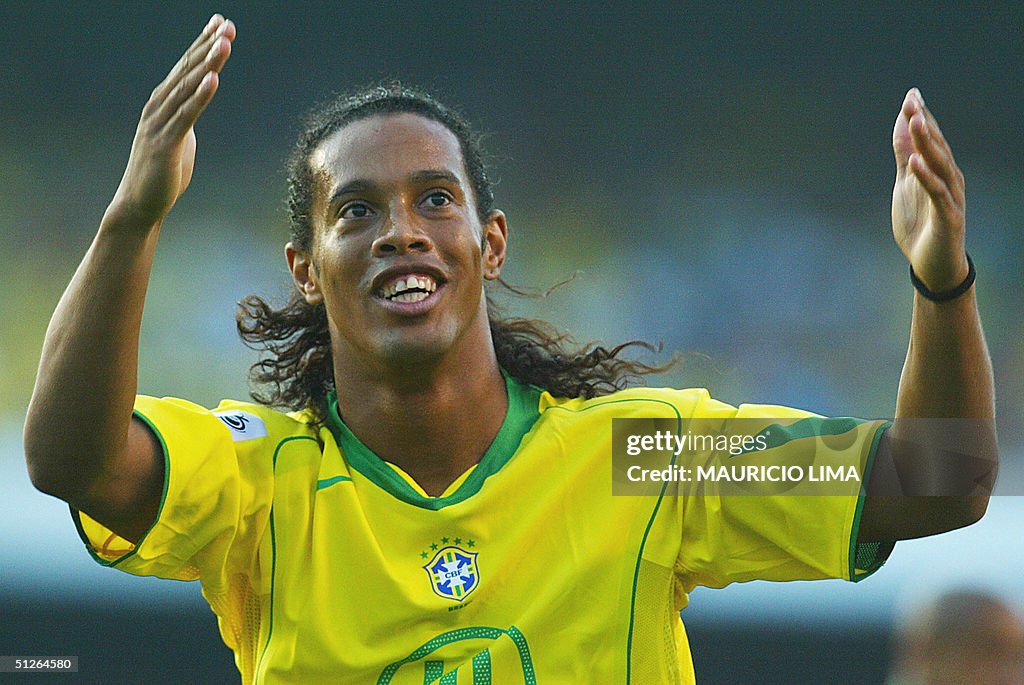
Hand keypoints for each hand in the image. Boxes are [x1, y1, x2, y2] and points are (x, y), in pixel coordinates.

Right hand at [107, 15, 235, 229]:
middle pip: (187, 70)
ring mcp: (160, 124)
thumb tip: (197, 102)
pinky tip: (214, 80)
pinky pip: (187, 116)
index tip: (220, 22)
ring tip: (225, 42)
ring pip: (188, 88)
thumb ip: (186, 116)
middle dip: (208, 45)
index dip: (203, 44)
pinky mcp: (166, 143)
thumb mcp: (178, 136)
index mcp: (163, 103)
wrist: (140, 205)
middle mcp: (158, 107)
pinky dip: (201, 97)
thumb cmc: (161, 172)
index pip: (186, 67)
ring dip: (207, 64)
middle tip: (227, 24)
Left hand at [891, 88, 967, 291]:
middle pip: (936, 147)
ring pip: (939, 165)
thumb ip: (904, 155)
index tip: (911, 95)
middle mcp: (949, 179)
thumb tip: (902, 124)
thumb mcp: (905, 184)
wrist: (932, 265)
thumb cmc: (921, 223)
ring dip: (927, 143)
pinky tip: (914, 162)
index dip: (921, 117)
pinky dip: (926, 177)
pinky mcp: (948, 217)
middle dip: (924, 123)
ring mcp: (951, 197)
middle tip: (913, 100)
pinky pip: (937, 193)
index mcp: (939, 171)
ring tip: (915, 120)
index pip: (930, 139)